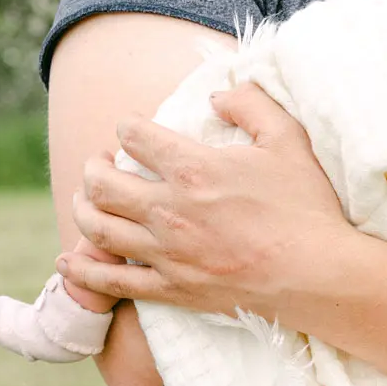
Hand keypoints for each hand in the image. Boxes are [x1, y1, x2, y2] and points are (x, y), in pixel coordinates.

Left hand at [55, 84, 351, 320]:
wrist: (318, 275)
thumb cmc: (307, 205)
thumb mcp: (287, 138)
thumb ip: (250, 104)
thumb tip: (216, 96)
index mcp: (194, 168)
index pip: (135, 136)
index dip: (127, 126)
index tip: (132, 129)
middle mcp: (170, 210)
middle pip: (103, 182)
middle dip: (94, 165)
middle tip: (101, 161)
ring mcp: (166, 253)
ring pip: (98, 228)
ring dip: (83, 208)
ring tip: (87, 199)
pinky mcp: (171, 289)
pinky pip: (112, 282)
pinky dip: (83, 272)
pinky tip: (67, 261)